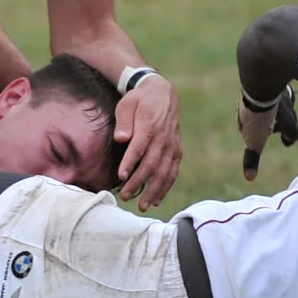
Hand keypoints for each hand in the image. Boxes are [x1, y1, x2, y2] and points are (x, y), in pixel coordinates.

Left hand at [114, 75, 182, 209]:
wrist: (162, 92)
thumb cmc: (139, 99)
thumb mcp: (127, 103)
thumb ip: (123, 121)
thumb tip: (121, 138)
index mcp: (149, 125)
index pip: (139, 147)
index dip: (130, 163)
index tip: (120, 176)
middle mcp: (163, 138)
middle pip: (151, 164)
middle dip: (139, 182)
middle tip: (125, 196)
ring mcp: (172, 145)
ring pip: (164, 172)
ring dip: (154, 190)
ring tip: (143, 206)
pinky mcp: (177, 150)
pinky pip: (173, 171)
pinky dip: (166, 186)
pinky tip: (157, 200)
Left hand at [237, 85, 297, 181]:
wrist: (261, 79)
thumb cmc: (260, 113)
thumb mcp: (254, 139)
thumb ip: (252, 157)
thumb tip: (249, 178)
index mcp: (288, 121)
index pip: (292, 133)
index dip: (288, 138)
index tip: (285, 141)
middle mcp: (288, 105)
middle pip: (288, 114)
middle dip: (281, 119)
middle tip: (273, 123)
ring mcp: (282, 89)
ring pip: (282, 96)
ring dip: (276, 102)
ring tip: (265, 105)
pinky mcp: (272, 76)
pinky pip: (272, 83)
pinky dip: (266, 88)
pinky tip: (255, 88)